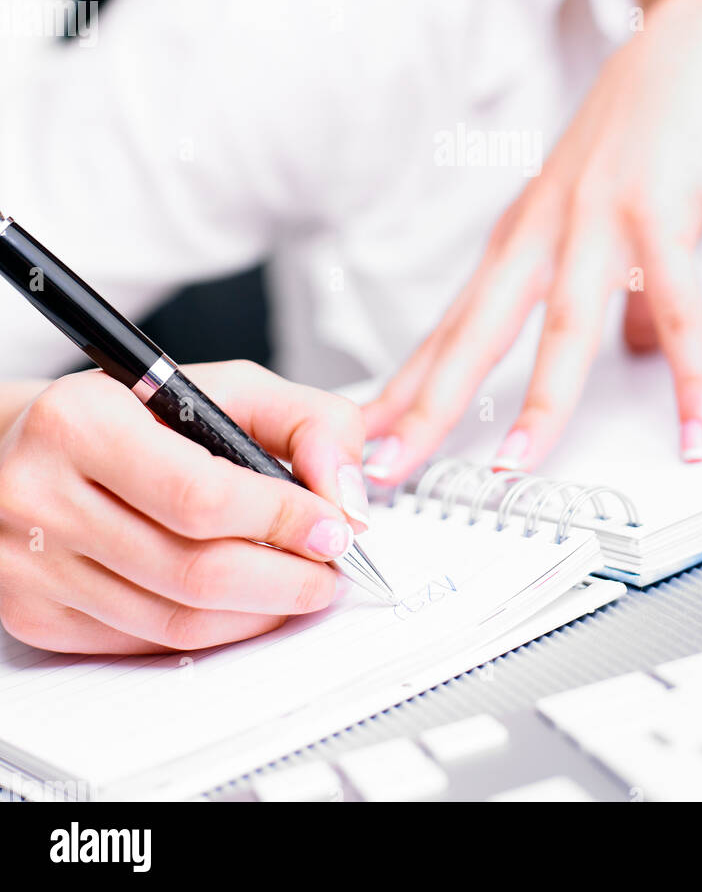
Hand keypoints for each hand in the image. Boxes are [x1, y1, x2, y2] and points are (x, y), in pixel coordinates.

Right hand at [0, 361, 368, 653]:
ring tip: (300, 587)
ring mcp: (31, 565)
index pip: (201, 495)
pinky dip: (211, 632)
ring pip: (173, 620)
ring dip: (258, 613)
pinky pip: (144, 642)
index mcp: (82, 422)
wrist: (22, 447)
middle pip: (193, 570)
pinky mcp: (34, 615)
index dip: (282, 521)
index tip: (335, 529)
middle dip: (286, 578)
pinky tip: (244, 607)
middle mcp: (42, 494)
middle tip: (330, 570)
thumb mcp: (221, 385)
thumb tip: (344, 493)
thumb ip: (304, 420)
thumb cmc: (129, 412)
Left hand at [364, 0, 701, 478]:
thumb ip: (612, 288)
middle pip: (475, 330)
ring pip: (560, 324)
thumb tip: (628, 349)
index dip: (409, 386)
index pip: (452, 325)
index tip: (371, 438)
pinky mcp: (661, 208)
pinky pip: (674, 305)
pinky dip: (688, 372)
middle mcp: (546, 227)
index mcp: (525, 234)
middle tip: (388, 464)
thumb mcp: (608, 210)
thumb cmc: (651, 125)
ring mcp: (599, 216)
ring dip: (538, 401)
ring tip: (515, 466)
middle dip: (427, 403)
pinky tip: (693, 430)